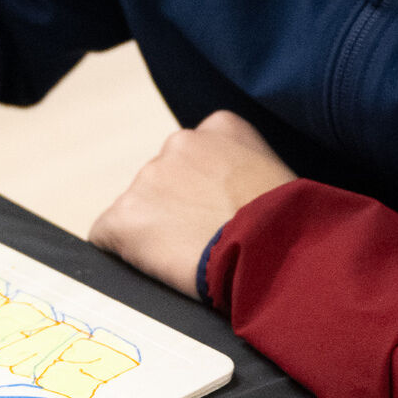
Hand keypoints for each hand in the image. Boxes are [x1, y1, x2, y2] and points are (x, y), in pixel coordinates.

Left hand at [89, 110, 296, 295]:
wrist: (273, 250)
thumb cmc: (290, 225)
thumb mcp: (279, 177)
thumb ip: (247, 171)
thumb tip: (236, 199)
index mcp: (221, 127)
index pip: (197, 155)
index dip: (207, 191)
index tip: (222, 215)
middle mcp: (179, 142)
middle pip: (165, 180)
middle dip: (179, 209)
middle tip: (208, 242)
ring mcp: (148, 179)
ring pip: (139, 209)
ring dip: (157, 232)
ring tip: (193, 259)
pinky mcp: (124, 217)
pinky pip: (107, 236)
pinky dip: (126, 255)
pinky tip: (157, 269)